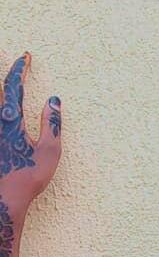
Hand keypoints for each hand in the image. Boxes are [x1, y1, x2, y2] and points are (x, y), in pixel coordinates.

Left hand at [0, 51, 61, 252]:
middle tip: (6, 59)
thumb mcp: (49, 152)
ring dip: (1, 93)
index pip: (14, 86)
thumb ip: (52, 124)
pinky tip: (4, 111)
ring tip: (6, 85)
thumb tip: (54, 101)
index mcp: (10, 120)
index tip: (25, 56)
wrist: (4, 199)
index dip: (20, 69)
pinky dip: (1, 110)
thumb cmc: (28, 178)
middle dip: (4, 76)